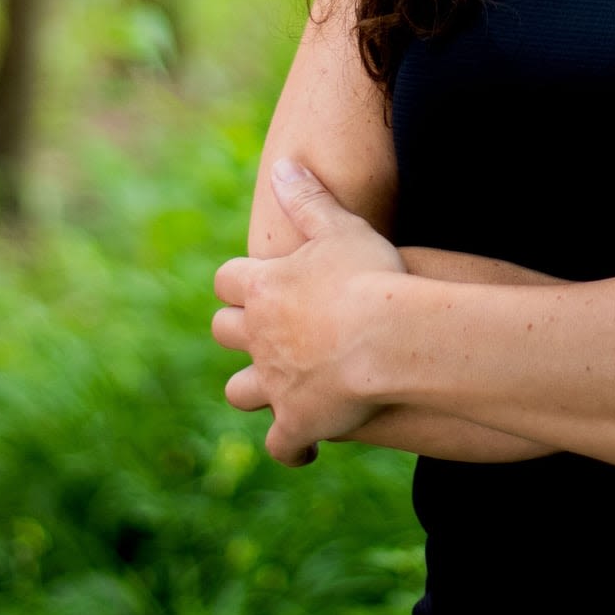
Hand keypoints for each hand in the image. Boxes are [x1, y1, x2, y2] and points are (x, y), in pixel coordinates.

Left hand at [214, 157, 410, 465]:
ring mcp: (274, 382)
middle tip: (264, 331)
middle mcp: (258, 337)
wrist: (390, 338)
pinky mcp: (297, 422)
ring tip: (275, 389)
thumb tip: (282, 166)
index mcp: (263, 287)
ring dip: (251, 389)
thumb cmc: (370, 276)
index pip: (228, 280)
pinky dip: (290, 448)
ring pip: (239, 391)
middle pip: (224, 332)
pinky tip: (305, 448)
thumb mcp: (341, 226)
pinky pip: (282, 445)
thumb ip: (308, 199)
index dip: (240, 282)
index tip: (255, 283)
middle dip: (237, 330)